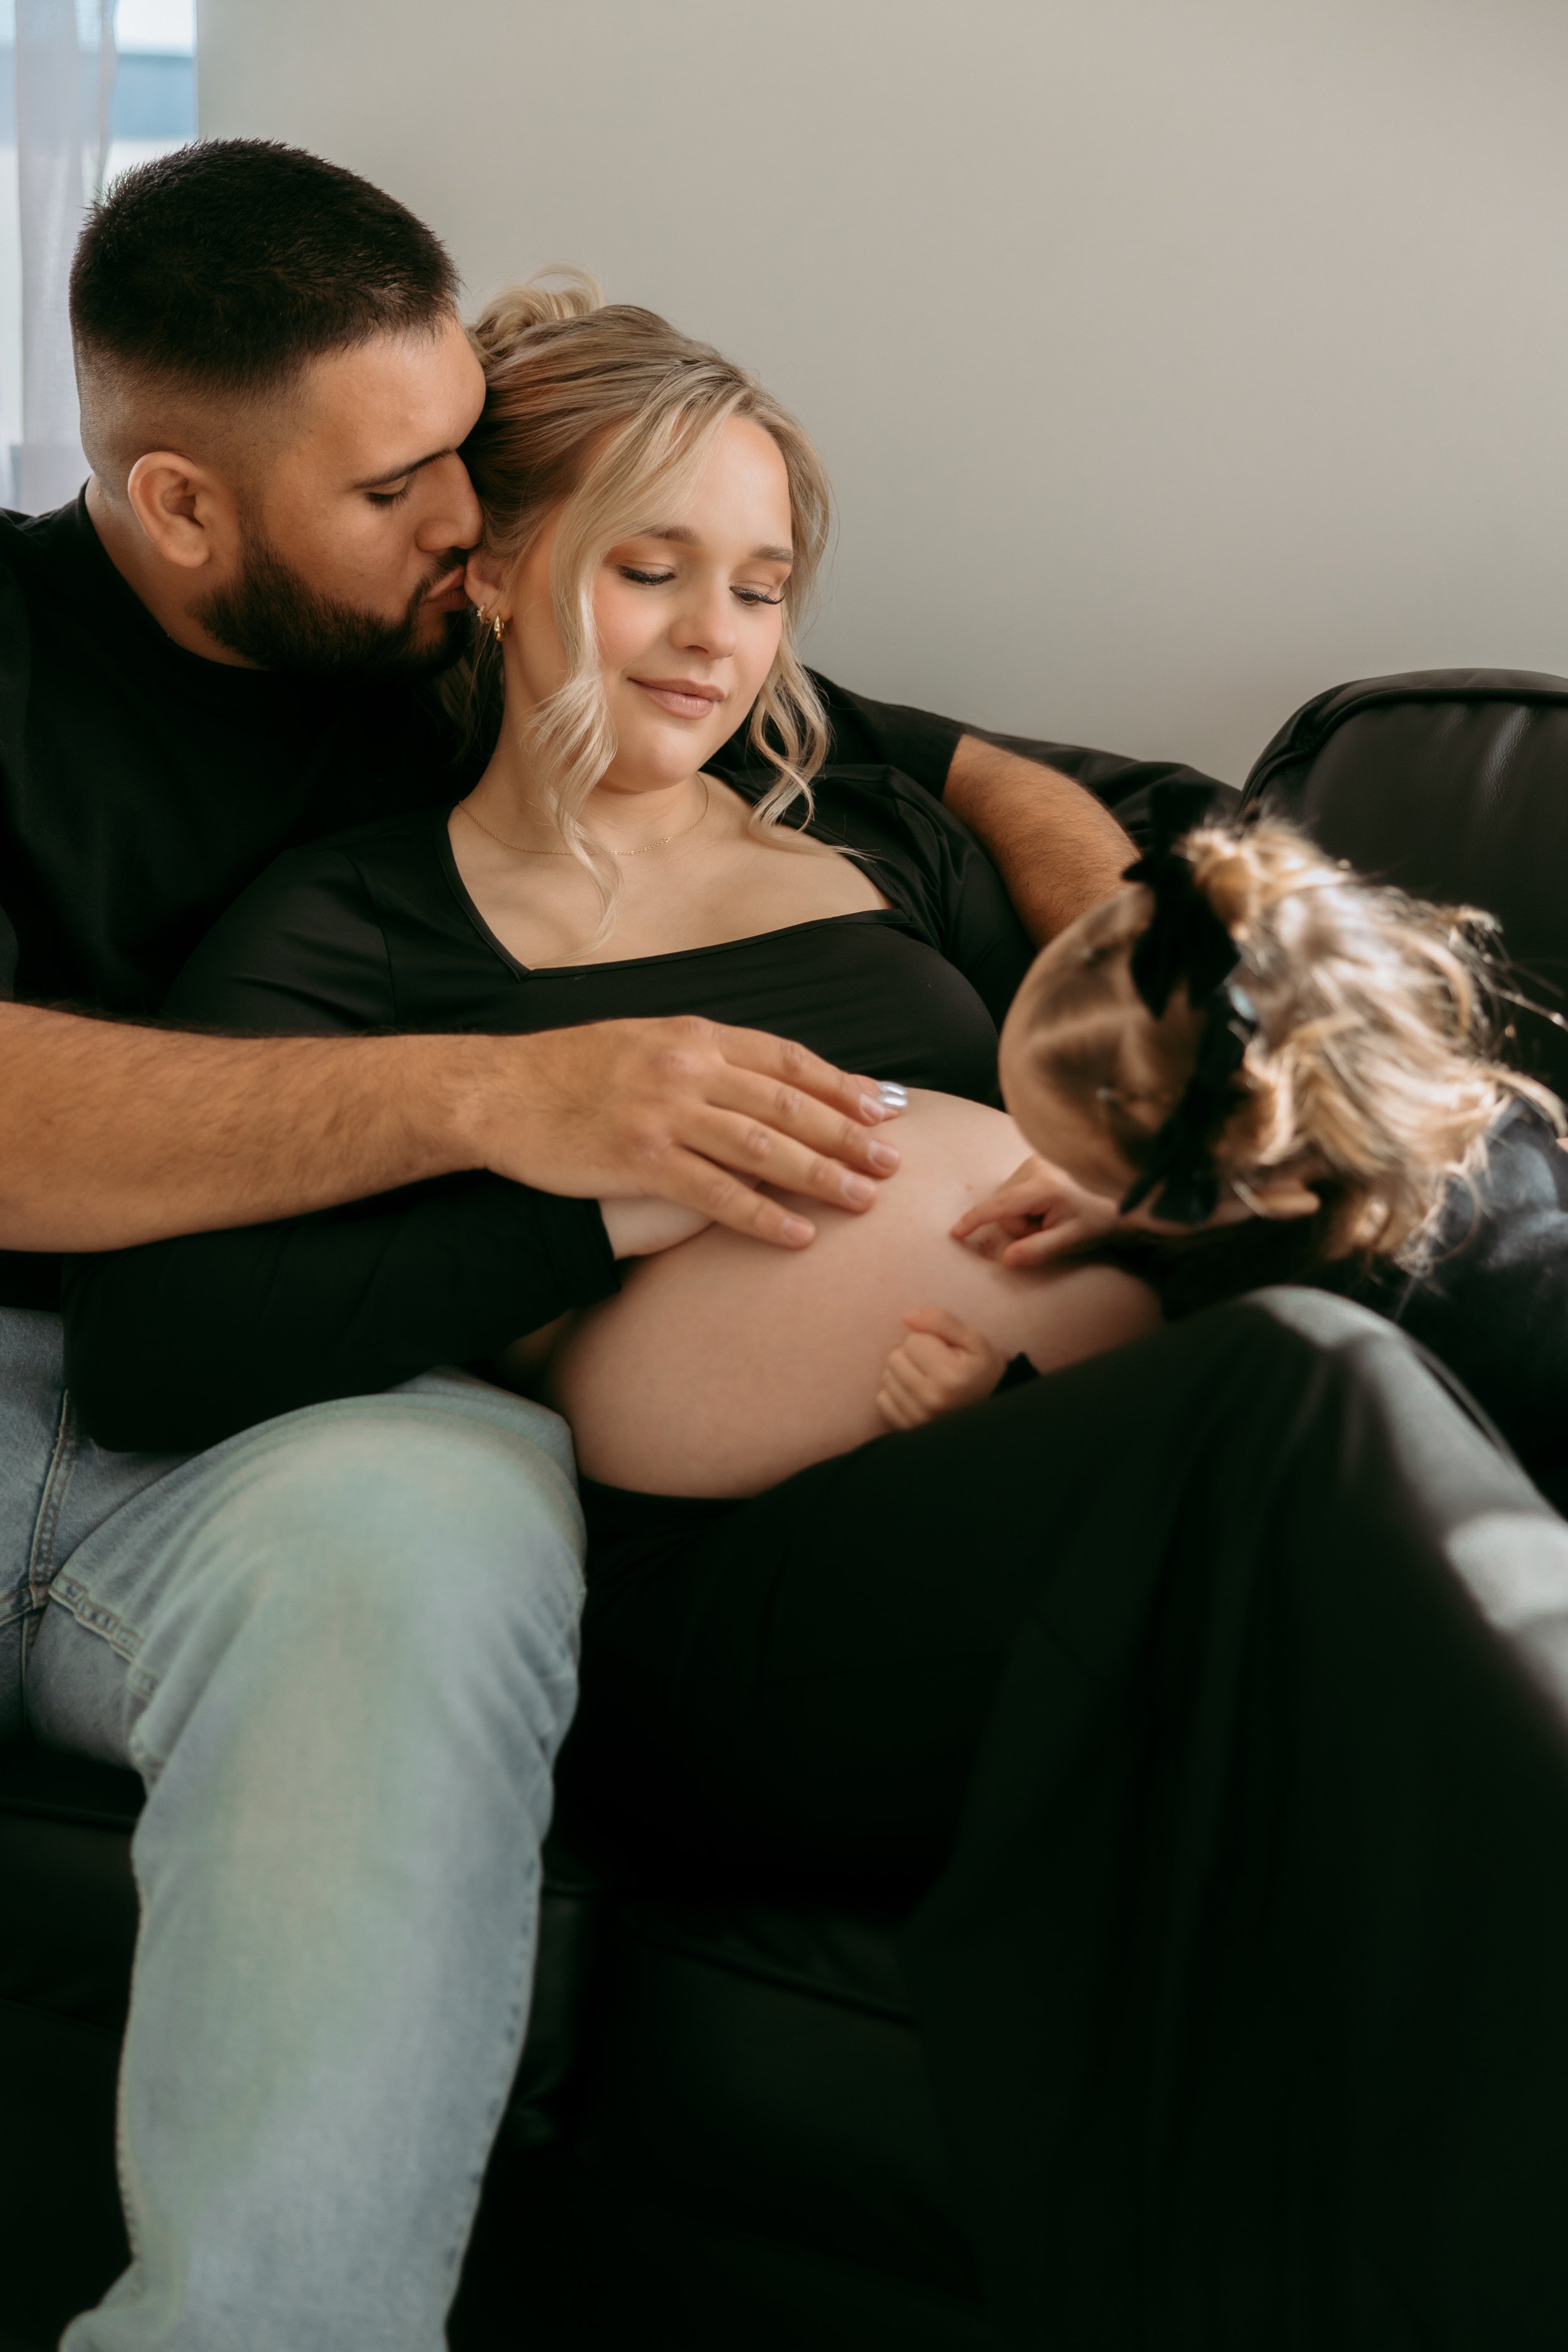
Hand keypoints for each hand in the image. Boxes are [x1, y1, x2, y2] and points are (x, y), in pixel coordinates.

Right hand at [459, 1017, 904, 1250]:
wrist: (494, 1091)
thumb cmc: (566, 1070)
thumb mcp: (642, 1039)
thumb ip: (700, 1055)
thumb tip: (755, 1076)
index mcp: (693, 1035)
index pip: (786, 1059)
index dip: (841, 1085)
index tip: (884, 1106)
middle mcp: (688, 1068)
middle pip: (789, 1104)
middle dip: (849, 1134)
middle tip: (893, 1163)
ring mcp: (665, 1114)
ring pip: (764, 1148)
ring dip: (821, 1176)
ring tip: (864, 1200)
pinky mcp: (641, 1160)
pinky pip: (717, 1195)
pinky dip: (763, 1216)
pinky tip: (798, 1235)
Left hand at [876, 1306, 1007, 1430]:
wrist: (990, 1414)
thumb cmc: (982, 1371)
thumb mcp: (973, 1340)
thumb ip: (941, 1320)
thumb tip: (906, 1317)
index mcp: (951, 1376)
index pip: (913, 1340)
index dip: (928, 1340)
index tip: (945, 1352)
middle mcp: (932, 1400)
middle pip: (895, 1358)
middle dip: (912, 1355)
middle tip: (934, 1364)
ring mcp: (917, 1419)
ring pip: (886, 1378)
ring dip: (902, 1373)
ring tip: (926, 1379)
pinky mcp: (907, 1429)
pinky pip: (882, 1400)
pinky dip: (895, 1394)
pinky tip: (916, 1394)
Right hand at [952, 1155, 1121, 1268]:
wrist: (1121, 1198)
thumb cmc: (1097, 1222)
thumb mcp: (1070, 1241)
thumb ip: (1038, 1250)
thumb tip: (1006, 1259)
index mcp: (1045, 1186)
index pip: (1000, 1206)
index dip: (975, 1220)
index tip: (955, 1233)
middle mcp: (1036, 1165)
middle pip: (1003, 1206)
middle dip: (1019, 1225)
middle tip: (1048, 1230)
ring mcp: (1035, 1158)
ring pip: (1006, 1198)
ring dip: (1022, 1214)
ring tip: (1050, 1216)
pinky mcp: (1036, 1158)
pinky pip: (1014, 1188)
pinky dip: (1024, 1202)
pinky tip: (1046, 1204)